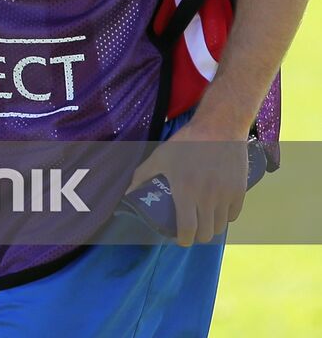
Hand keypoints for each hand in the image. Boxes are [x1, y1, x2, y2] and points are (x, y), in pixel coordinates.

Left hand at [125, 121, 248, 245]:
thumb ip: (143, 175)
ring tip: (203, 219)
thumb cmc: (187, 142)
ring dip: (211, 226)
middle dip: (196, 235)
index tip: (180, 238)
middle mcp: (207, 198)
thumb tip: (127, 193)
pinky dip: (225, 216)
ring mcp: (225, 196)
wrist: (220, 127)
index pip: (187, 230)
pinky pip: (233, 215)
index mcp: (186, 191)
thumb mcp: (161, 156)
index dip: (183, 240)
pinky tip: (217, 208)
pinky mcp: (240, 192)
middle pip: (206, 234)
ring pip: (220, 227)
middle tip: (191, 228)